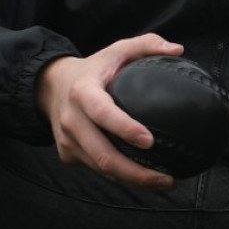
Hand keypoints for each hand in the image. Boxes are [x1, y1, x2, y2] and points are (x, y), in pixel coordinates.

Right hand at [37, 34, 184, 190]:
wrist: (50, 86)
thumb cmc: (94, 69)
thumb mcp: (116, 50)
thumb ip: (147, 44)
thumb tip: (178, 50)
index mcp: (83, 93)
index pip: (103, 114)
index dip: (124, 128)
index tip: (150, 141)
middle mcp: (72, 120)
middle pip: (104, 155)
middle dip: (136, 173)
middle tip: (167, 179)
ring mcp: (68, 141)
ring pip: (102, 169)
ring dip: (133, 181)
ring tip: (163, 183)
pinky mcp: (68, 154)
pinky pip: (98, 170)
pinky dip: (121, 177)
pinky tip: (144, 179)